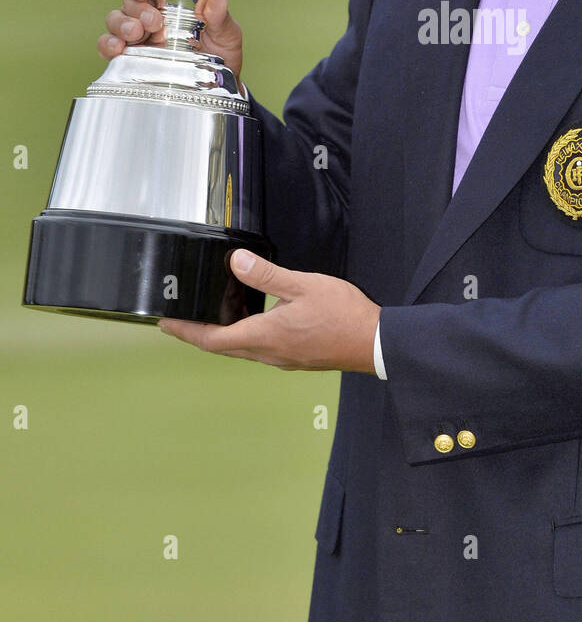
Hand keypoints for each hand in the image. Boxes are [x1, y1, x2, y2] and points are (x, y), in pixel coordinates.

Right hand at [97, 0, 243, 84]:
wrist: (216, 87)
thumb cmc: (220, 53)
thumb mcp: (227, 33)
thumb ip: (220, 17)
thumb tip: (217, 0)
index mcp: (170, 2)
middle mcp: (150, 15)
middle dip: (137, 3)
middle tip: (153, 18)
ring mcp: (138, 35)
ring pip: (116, 18)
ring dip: (123, 22)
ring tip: (137, 32)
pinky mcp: (129, 57)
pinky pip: (108, 46)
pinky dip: (108, 44)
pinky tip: (117, 47)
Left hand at [159, 250, 380, 372]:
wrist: (374, 343)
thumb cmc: (342, 315)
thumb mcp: (302, 286)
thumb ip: (266, 275)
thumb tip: (235, 263)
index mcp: (265, 336)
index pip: (212, 339)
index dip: (186, 331)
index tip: (166, 323)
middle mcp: (269, 353)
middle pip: (223, 347)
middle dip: (199, 333)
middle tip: (180, 320)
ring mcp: (282, 358)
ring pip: (242, 349)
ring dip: (223, 335)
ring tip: (213, 316)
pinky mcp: (295, 357)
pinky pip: (261, 348)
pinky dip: (246, 336)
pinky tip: (254, 320)